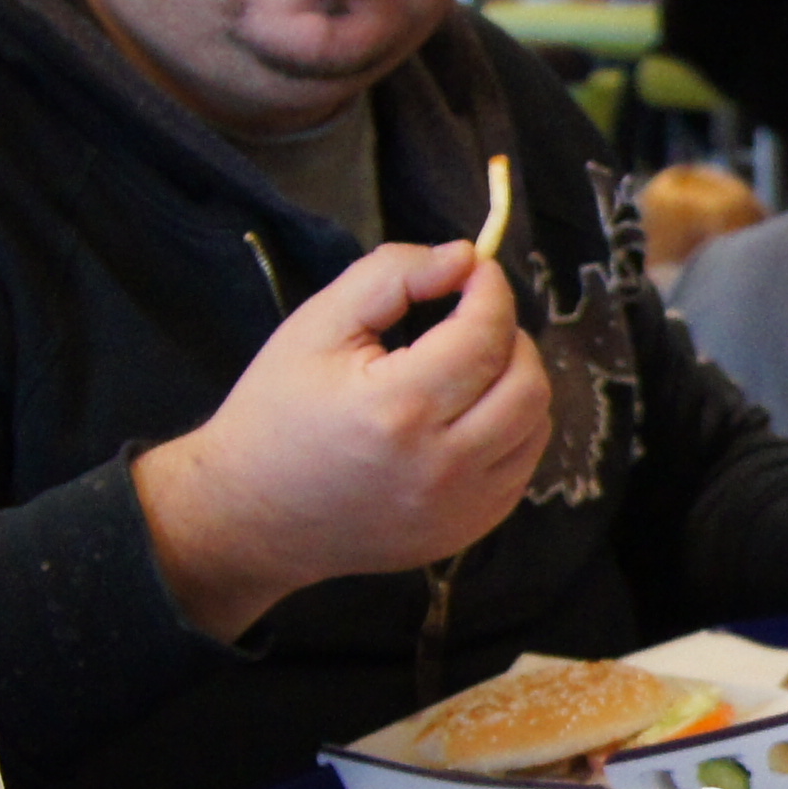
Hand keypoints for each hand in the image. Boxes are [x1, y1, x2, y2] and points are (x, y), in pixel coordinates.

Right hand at [134, 236, 553, 641]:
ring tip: (468, 365)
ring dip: (515, 380)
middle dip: (510, 334)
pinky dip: (510, 427)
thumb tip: (464, 257)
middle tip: (470, 319)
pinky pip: (521, 465)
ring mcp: (460, 508)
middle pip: (527, 381)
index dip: (491, 289)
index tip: (474, 271)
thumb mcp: (317, 325)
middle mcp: (441, 467)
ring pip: (535, 424)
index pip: (486, 335)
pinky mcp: (468, 531)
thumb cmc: (277, 411)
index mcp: (398, 409)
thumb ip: (392, 276)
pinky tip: (466, 413)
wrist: (252, 516)